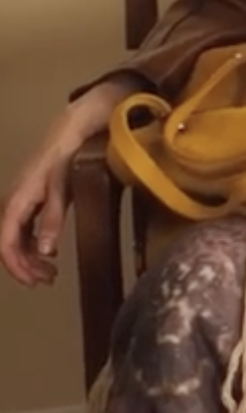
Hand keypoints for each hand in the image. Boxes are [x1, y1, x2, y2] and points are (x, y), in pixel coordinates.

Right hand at [1, 79, 133, 287]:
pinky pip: (25, 230)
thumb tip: (46, 252)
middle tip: (46, 282)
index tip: (33, 281)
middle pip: (9, 244)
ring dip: (30, 259)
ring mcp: (22, 203)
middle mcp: (15, 204)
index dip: (15, 264)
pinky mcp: (33, 201)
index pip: (6, 241)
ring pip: (16, 239)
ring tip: (50, 274)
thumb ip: (54, 217)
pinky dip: (35, 246)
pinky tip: (49, 255)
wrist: (72, 129)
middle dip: (23, 267)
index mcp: (18, 201)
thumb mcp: (63, 187)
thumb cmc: (67, 155)